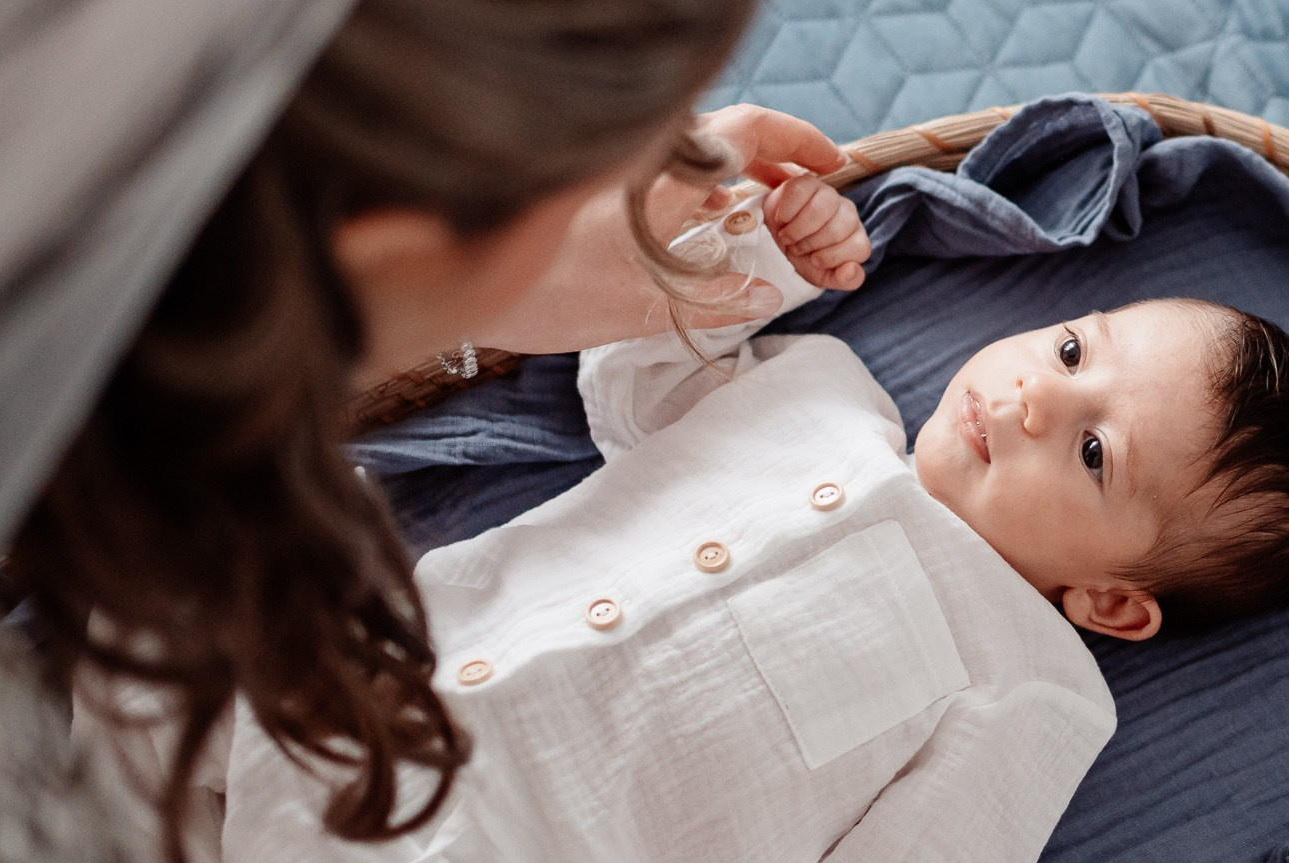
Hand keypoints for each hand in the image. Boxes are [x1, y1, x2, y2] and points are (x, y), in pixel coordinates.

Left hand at [479, 105, 849, 353]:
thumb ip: (708, 301)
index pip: (752, 130)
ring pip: (704, 167)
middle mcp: (650, 165)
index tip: (833, 164)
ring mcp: (628, 180)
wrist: (455, 280)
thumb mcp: (636, 307)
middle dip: (781, 171)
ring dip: (746, 189)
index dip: (800, 141)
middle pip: (734, 145)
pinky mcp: (609, 202)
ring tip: (777, 226)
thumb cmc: (541, 290)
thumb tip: (766, 294)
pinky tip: (718, 236)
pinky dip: (709, 203)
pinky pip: (676, 187)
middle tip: (812, 207)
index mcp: (666, 173)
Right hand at [761, 175, 869, 290]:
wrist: (776, 242)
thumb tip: (851, 269)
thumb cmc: (804, 258)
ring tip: (787, 236)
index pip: (860, 248)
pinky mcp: (807, 182)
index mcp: (856, 236)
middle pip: (838, 229)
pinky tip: (782, 219)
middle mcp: (848, 213)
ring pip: (822, 208)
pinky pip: (799, 192)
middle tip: (796, 248)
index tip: (813, 260)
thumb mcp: (824, 276)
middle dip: (811, 245)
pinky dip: (786, 211)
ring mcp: (828, 194)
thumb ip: (845, 280)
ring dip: (798, 229)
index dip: (831, 258)